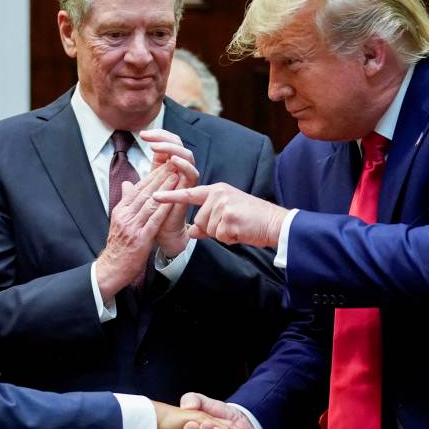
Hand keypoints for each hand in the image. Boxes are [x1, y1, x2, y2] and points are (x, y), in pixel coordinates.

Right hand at [96, 165, 177, 299]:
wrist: (113, 268)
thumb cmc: (120, 246)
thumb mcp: (119, 221)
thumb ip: (126, 203)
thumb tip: (128, 184)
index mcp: (121, 210)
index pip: (137, 188)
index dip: (152, 176)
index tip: (163, 165)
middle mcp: (125, 215)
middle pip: (144, 192)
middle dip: (160, 177)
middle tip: (172, 164)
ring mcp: (132, 226)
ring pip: (150, 203)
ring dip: (164, 189)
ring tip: (176, 176)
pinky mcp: (140, 238)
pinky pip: (154, 220)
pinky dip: (164, 209)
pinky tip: (173, 200)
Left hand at [141, 129, 198, 257]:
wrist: (162, 233)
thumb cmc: (154, 214)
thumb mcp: (142, 198)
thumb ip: (137, 187)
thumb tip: (125, 182)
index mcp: (169, 168)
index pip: (168, 142)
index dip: (157, 135)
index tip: (142, 134)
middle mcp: (180, 170)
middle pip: (178, 144)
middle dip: (163, 138)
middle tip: (147, 137)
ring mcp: (187, 179)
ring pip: (186, 155)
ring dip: (171, 148)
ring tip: (156, 148)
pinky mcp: (192, 188)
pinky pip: (191, 173)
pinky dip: (182, 165)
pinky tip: (170, 161)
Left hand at [154, 183, 288, 247]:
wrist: (274, 223)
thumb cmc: (251, 219)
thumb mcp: (227, 215)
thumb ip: (208, 221)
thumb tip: (192, 232)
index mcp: (216, 190)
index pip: (189, 194)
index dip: (171, 196)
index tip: (154, 196)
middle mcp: (218, 194)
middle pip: (199, 220)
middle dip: (212, 229)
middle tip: (231, 225)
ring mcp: (223, 205)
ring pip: (207, 229)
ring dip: (221, 234)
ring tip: (237, 227)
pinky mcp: (228, 218)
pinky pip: (218, 235)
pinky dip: (229, 238)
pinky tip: (240, 231)